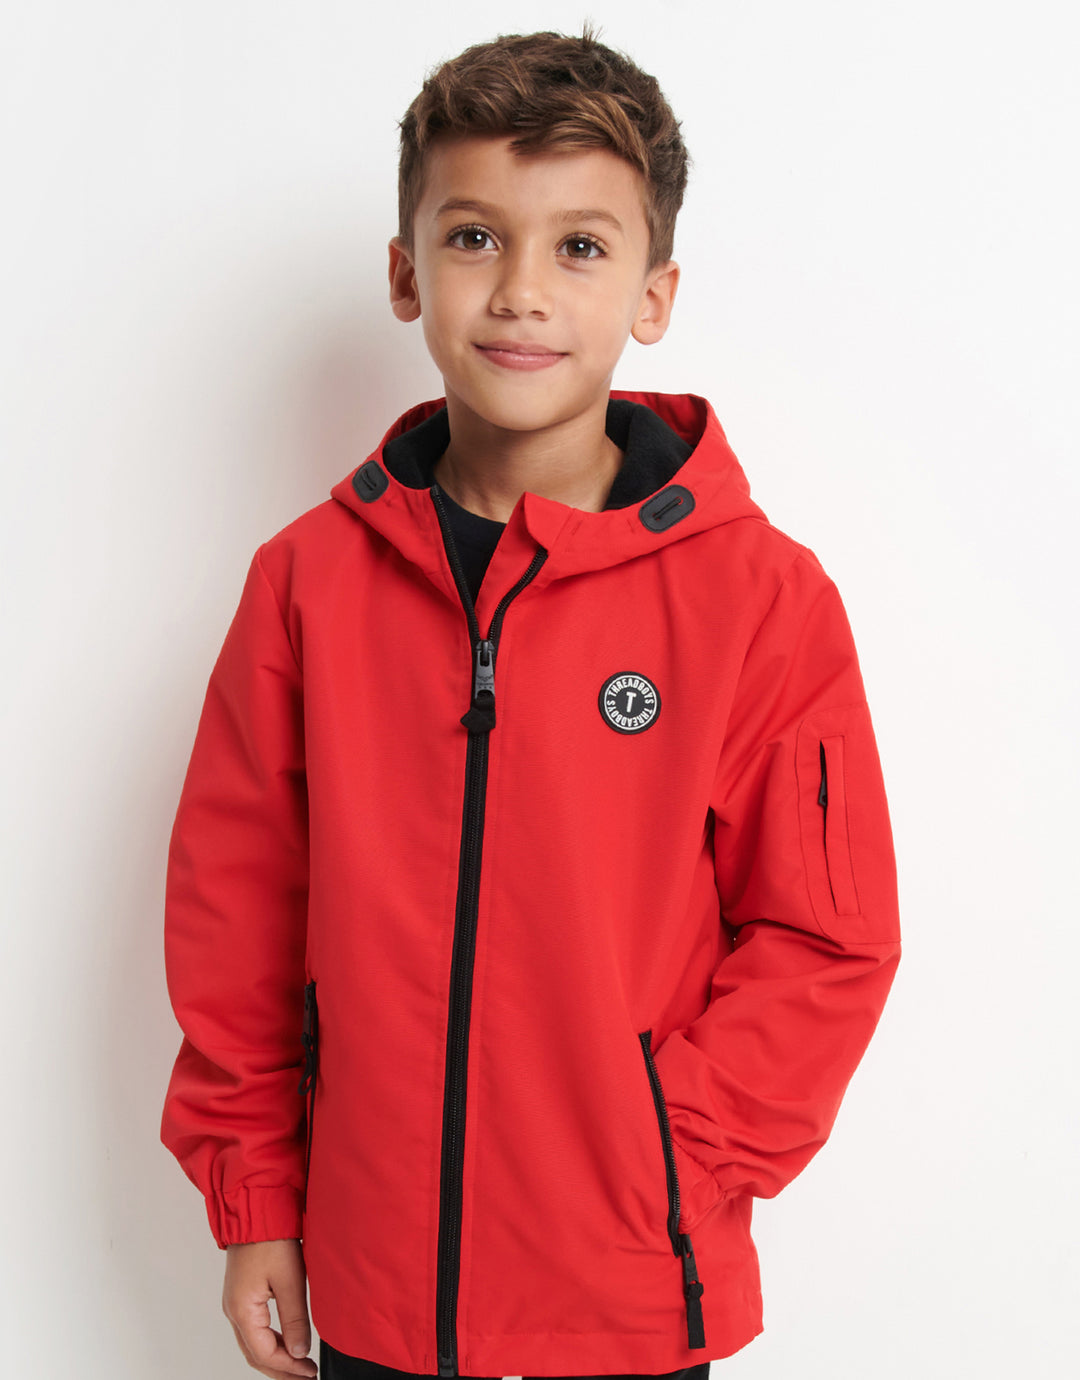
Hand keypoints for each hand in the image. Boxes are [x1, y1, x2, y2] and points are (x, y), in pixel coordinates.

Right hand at [222, 1239, 317, 1377]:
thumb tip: (299, 1352)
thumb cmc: (271, 1239)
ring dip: (275, 1357)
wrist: (256, 1209)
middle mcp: (234, 1311)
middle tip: (305, 1377)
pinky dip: (270, 1341)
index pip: (265, 1354)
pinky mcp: (242, 1295)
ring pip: (253, 1344)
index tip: (309, 1372)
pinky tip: (287, 1343)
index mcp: (242, 1311)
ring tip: (299, 1365)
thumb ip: (295, 1319)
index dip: (288, 1368)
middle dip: (280, 1370)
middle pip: (255, 1354)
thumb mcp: (290, 1280)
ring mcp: (235, 1303)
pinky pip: (253, 1329)